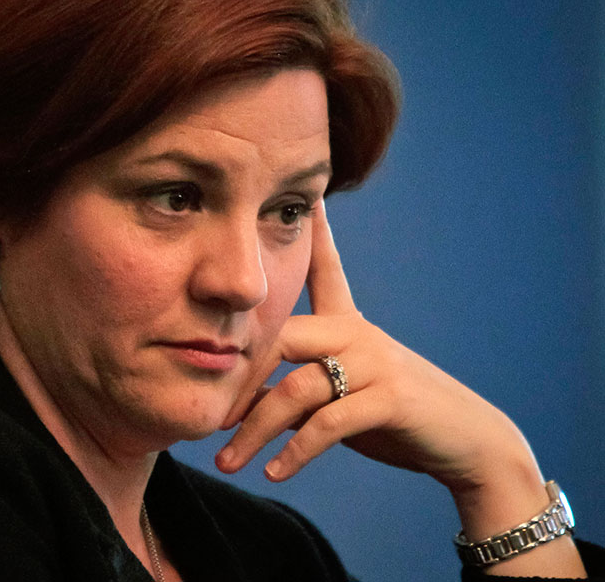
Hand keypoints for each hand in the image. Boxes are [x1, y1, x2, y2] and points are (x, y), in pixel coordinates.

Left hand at [214, 200, 586, 576]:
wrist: (466, 441)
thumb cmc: (397, 415)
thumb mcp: (343, 394)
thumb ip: (297, 389)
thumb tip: (239, 402)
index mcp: (349, 324)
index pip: (326, 271)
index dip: (314, 235)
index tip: (303, 198)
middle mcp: (359, 333)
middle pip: (280, 339)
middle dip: (237, 379)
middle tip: (205, 416)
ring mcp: (376, 362)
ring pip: (296, 390)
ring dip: (256, 431)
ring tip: (226, 460)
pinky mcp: (390, 398)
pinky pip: (327, 424)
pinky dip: (295, 452)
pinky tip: (273, 472)